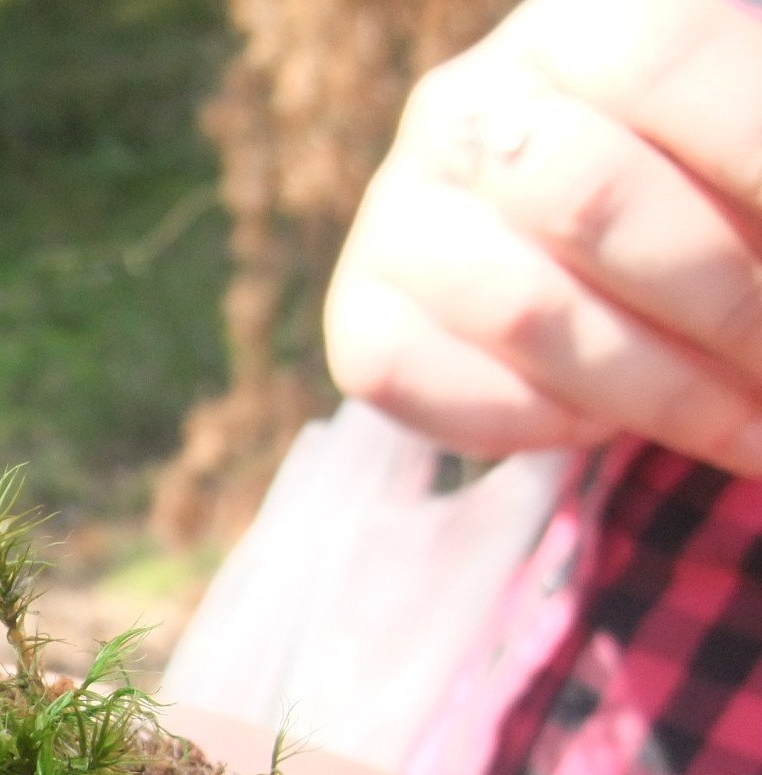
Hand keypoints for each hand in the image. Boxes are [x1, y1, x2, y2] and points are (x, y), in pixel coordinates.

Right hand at [325, 0, 761, 475]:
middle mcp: (465, 106)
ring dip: (660, 394)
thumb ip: (758, 176)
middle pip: (588, 200)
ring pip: (524, 314)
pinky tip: (603, 425)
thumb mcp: (736, 155)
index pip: (665, 58)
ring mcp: (396, 213)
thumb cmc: (694, 187)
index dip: (757, 157)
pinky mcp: (359, 316)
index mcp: (577, 25)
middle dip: (726, 307)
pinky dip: (537, 425)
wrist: (562, 246)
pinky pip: (429, 385)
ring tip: (742, 427)